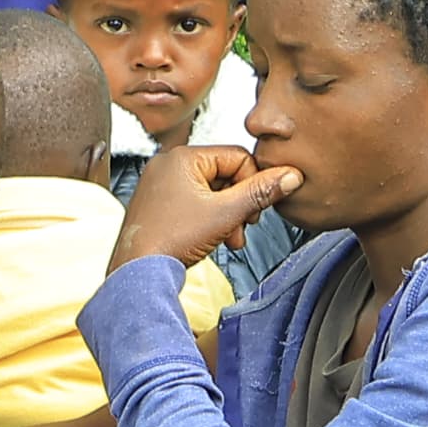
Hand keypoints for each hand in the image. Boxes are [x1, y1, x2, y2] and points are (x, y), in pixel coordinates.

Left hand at [113, 142, 296, 272]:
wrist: (137, 269)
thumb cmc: (170, 240)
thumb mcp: (227, 213)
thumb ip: (261, 192)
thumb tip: (290, 176)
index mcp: (182, 157)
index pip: (238, 157)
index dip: (254, 183)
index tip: (256, 209)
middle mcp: (169, 165)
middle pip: (227, 175)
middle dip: (241, 204)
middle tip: (243, 226)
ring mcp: (162, 184)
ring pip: (214, 192)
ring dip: (230, 215)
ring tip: (231, 237)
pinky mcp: (160, 202)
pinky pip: (197, 202)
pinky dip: (212, 219)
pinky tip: (217, 238)